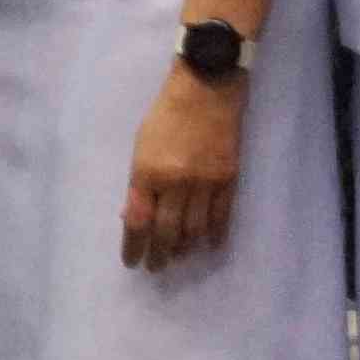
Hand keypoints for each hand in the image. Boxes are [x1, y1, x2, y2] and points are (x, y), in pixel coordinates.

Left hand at [123, 60, 243, 267]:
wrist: (206, 91)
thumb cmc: (165, 116)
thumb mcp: (141, 146)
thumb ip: (140, 182)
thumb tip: (137, 215)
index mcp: (147, 171)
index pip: (138, 220)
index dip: (134, 245)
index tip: (131, 262)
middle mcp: (175, 182)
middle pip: (167, 231)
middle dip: (159, 254)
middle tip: (155, 268)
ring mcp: (205, 183)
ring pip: (195, 229)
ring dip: (185, 248)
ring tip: (178, 257)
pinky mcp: (228, 180)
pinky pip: (221, 218)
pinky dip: (214, 235)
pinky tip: (207, 245)